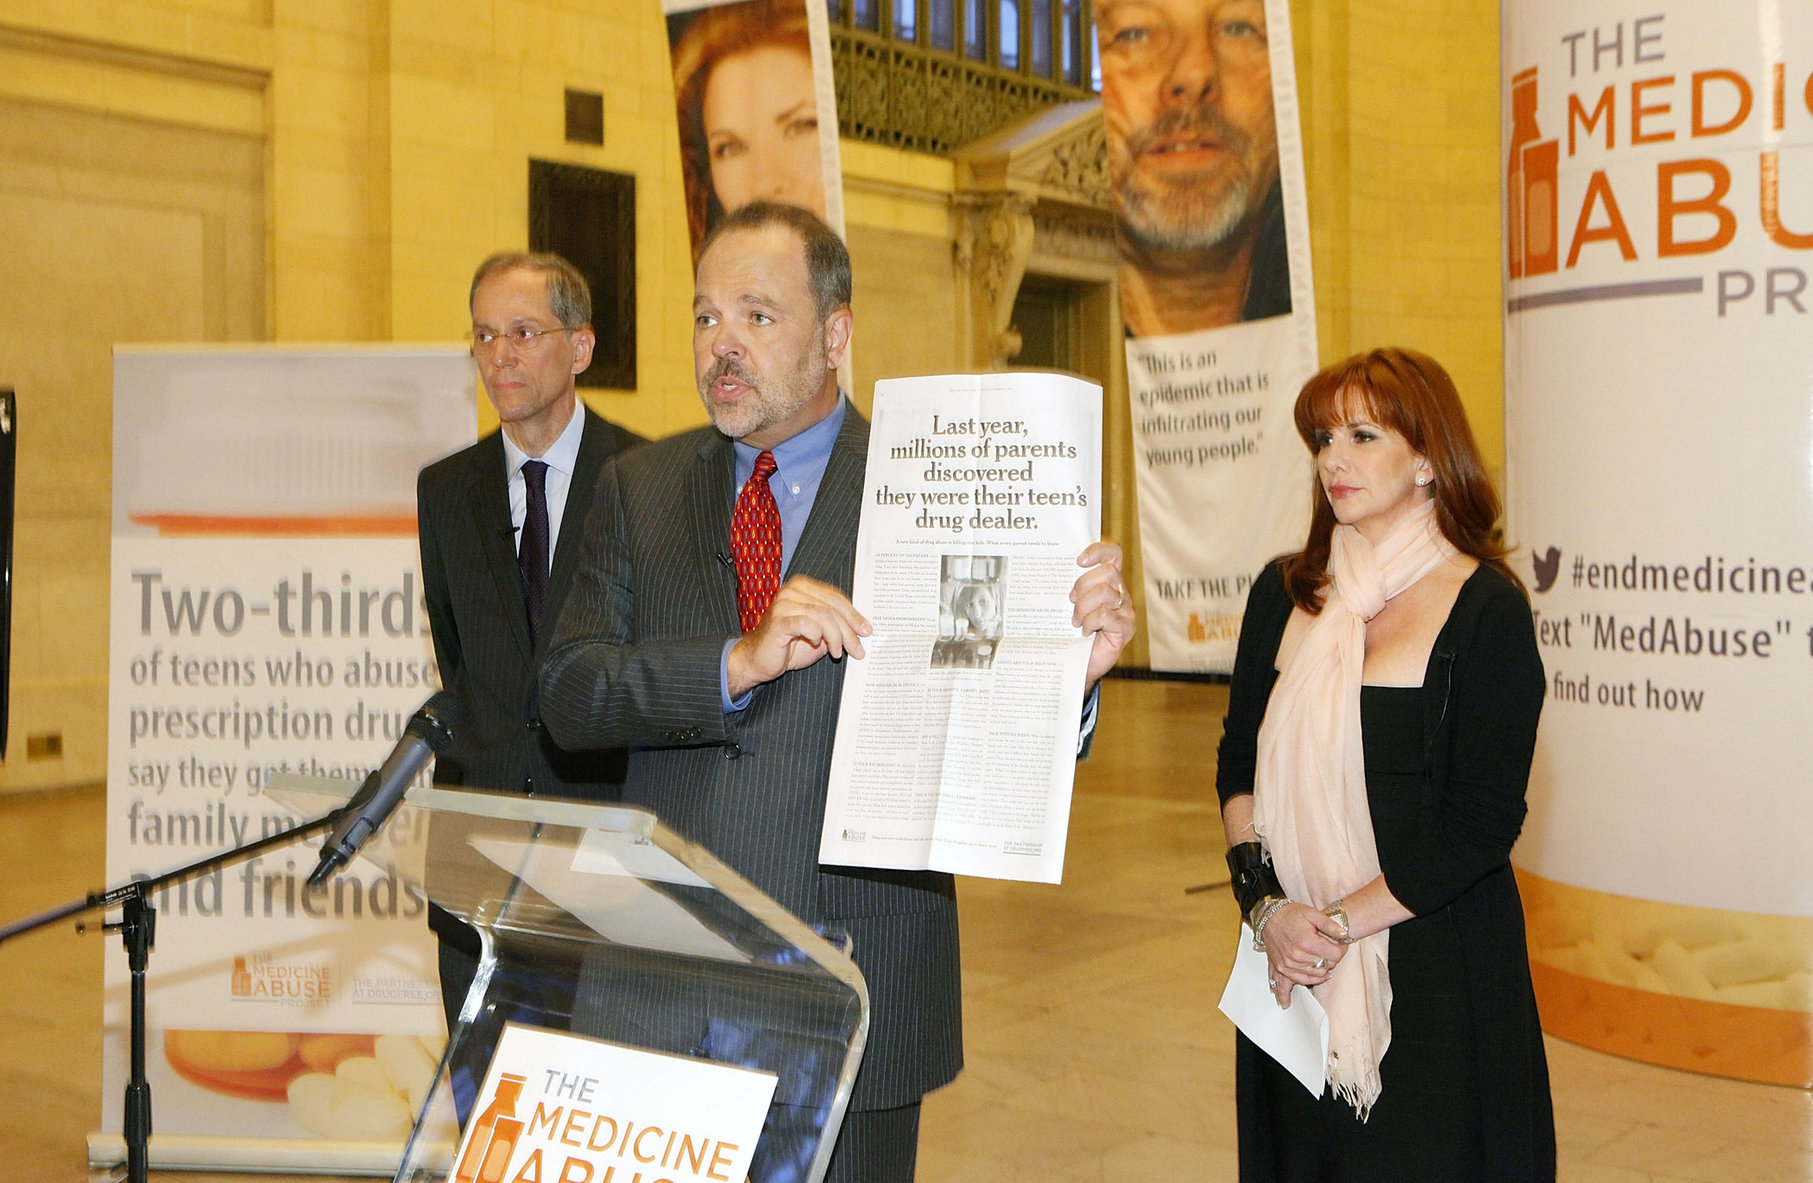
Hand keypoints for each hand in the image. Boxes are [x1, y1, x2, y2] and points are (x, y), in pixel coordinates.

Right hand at [727, 576, 869, 697]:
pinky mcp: (778, 620)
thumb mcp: (820, 633)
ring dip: (836, 637)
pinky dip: (818, 636)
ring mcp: (784, 604)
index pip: (836, 597)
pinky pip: (808, 624)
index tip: (866, 631)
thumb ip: (836, 625)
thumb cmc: (788, 646)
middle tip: (858, 649)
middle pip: (832, 607)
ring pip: (824, 616)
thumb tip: (862, 628)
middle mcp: (793, 590)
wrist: (758, 661)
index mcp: (803, 587)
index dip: (853, 615)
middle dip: (849, 630)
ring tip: (837, 653)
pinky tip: (817, 645)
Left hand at [1071, 540, 1135, 689]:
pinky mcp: (1126, 629)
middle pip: (1108, 572)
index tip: (1079, 560)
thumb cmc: (1071, 632)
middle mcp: (1120, 593)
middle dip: (1084, 585)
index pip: (1113, 554)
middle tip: (1071, 602)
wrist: (1076, 663)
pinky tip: (1085, 632)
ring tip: (1076, 621)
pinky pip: (1105, 615)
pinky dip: (1090, 623)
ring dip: (1084, 607)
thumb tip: (1052, 569)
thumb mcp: (1068, 605)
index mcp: (1108, 582)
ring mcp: (1126, 611)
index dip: (1099, 550)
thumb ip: (1069, 587)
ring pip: (1105, 593)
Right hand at [1263, 903, 1348, 1007]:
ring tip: (1323, 961)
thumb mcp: (1313, 913)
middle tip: (1330, 950)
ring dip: (1322, 970)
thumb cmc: (1289, 914)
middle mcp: (1297, 956)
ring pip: (1314, 975)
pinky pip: (1295, 982)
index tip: (1340, 945)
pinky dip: (1303, 984)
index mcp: (1307, 942)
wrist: (1268, 917)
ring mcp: (1288, 964)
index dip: (1341, 949)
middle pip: (1325, 966)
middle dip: (1331, 959)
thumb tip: (1345, 934)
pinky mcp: (1281, 968)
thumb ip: (1330, 925)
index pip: (1334, 955)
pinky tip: (1307, 986)